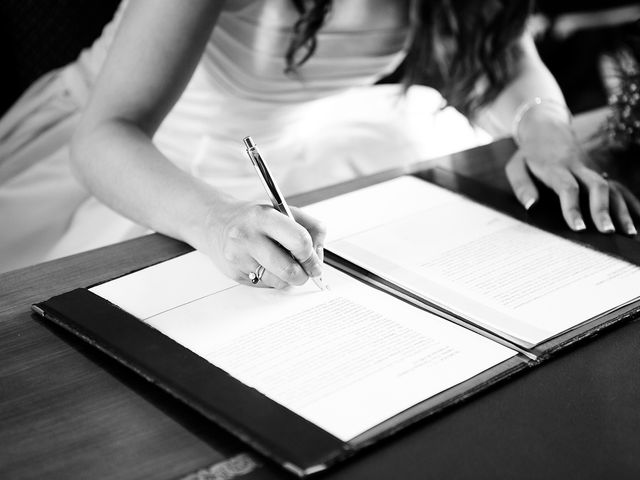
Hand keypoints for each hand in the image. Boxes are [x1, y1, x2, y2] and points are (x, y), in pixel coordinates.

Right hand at [200, 200, 325, 287]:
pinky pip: (265, 285)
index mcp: (264, 217)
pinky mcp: (234, 273)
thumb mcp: (282, 210)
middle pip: (289, 269)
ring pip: (279, 281)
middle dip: (303, 274)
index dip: (312, 256)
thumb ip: (309, 226)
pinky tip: (265, 265)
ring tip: (281, 264)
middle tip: (305, 271)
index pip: (299, 240)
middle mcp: (248, 236)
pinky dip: (272, 279)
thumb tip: (319, 253)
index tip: (315, 263)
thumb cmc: (253, 218)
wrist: (216, 222)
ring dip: (287, 278)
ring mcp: (239, 257)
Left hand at [505, 119, 638, 234]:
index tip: (579, 227)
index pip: (567, 187)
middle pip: (596, 186)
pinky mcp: (599, 172)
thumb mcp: (516, 166)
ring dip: (621, 210)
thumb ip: (521, 186)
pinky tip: (638, 219)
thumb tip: (531, 206)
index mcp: (555, 167)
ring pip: (611, 187)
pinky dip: (630, 202)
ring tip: (629, 233)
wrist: (547, 129)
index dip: (573, 207)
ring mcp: (592, 169)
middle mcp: (578, 167)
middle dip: (603, 210)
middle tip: (607, 232)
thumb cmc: (528, 154)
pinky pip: (618, 186)